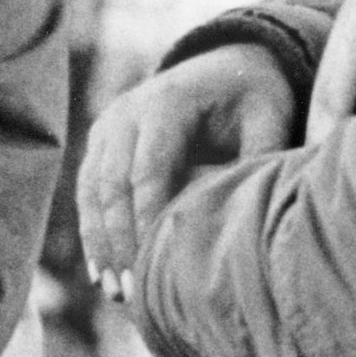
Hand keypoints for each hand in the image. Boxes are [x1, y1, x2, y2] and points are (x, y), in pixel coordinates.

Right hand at [77, 46, 294, 301]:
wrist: (224, 63)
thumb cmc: (251, 98)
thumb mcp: (268, 118)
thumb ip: (257, 160)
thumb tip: (243, 218)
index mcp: (168, 101)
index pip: (148, 170)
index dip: (147, 222)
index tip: (154, 268)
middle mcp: (127, 111)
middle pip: (112, 186)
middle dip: (119, 243)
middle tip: (131, 293)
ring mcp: (108, 126)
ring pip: (92, 193)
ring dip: (101, 245)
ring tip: (114, 292)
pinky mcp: (100, 145)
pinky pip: (87, 193)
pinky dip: (93, 234)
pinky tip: (100, 273)